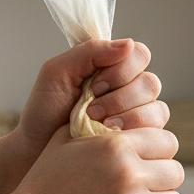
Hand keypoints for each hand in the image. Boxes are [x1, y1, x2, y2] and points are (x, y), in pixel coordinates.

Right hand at [3, 125, 183, 193]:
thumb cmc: (45, 184)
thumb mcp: (65, 142)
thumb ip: (98, 126)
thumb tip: (122, 115)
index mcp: (116, 146)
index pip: (167, 142)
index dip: (161, 152)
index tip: (152, 161)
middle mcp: (129, 174)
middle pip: (175, 172)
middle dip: (163, 179)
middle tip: (150, 186)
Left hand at [7, 38, 168, 189]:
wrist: (36, 149)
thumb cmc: (44, 111)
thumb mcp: (58, 72)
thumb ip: (89, 52)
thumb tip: (128, 44)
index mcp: (111, 68)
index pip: (138, 55)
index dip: (122, 69)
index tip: (95, 85)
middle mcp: (130, 90)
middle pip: (150, 83)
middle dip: (120, 96)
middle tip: (92, 109)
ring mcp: (139, 116)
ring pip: (157, 108)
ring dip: (127, 115)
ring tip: (99, 123)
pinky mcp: (143, 140)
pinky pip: (157, 132)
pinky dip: (134, 131)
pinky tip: (112, 135)